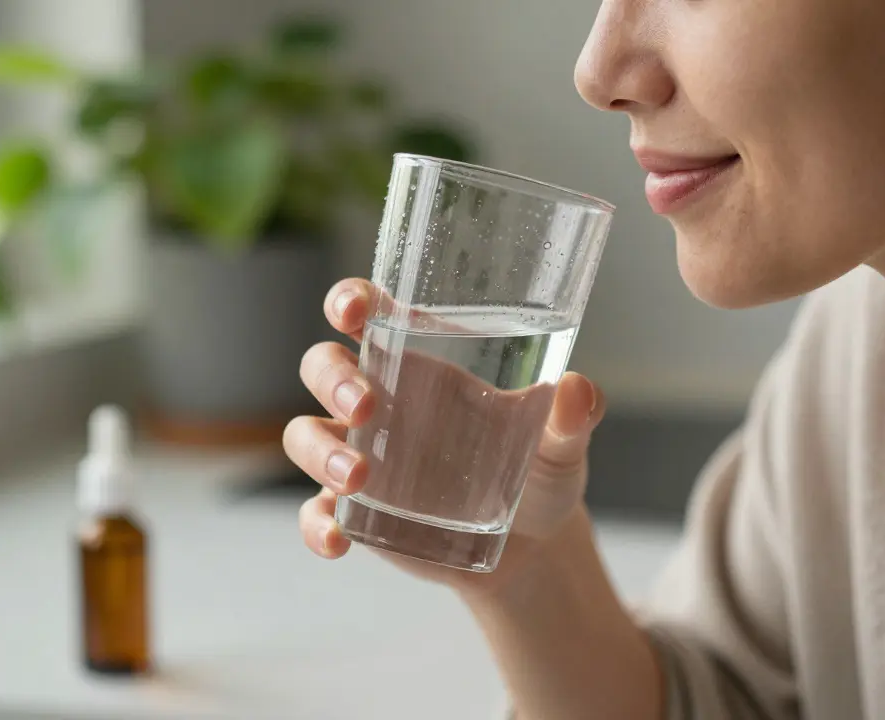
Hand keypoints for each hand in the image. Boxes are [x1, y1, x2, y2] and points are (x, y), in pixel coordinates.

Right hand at [283, 278, 606, 594]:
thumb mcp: (562, 444)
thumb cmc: (539, 471)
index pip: (367, 312)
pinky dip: (315, 524)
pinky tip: (337, 540)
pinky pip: (313, 512)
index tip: (353, 308)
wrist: (533, 548)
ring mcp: (359, 454)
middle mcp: (380, 400)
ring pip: (305, 435)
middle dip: (333, 379)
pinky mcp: (355, 512)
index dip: (349, 299)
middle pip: (323, 366)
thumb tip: (579, 389)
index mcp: (420, 361)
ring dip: (321, 451)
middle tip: (366, 406)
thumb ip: (573, 417)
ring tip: (359, 477)